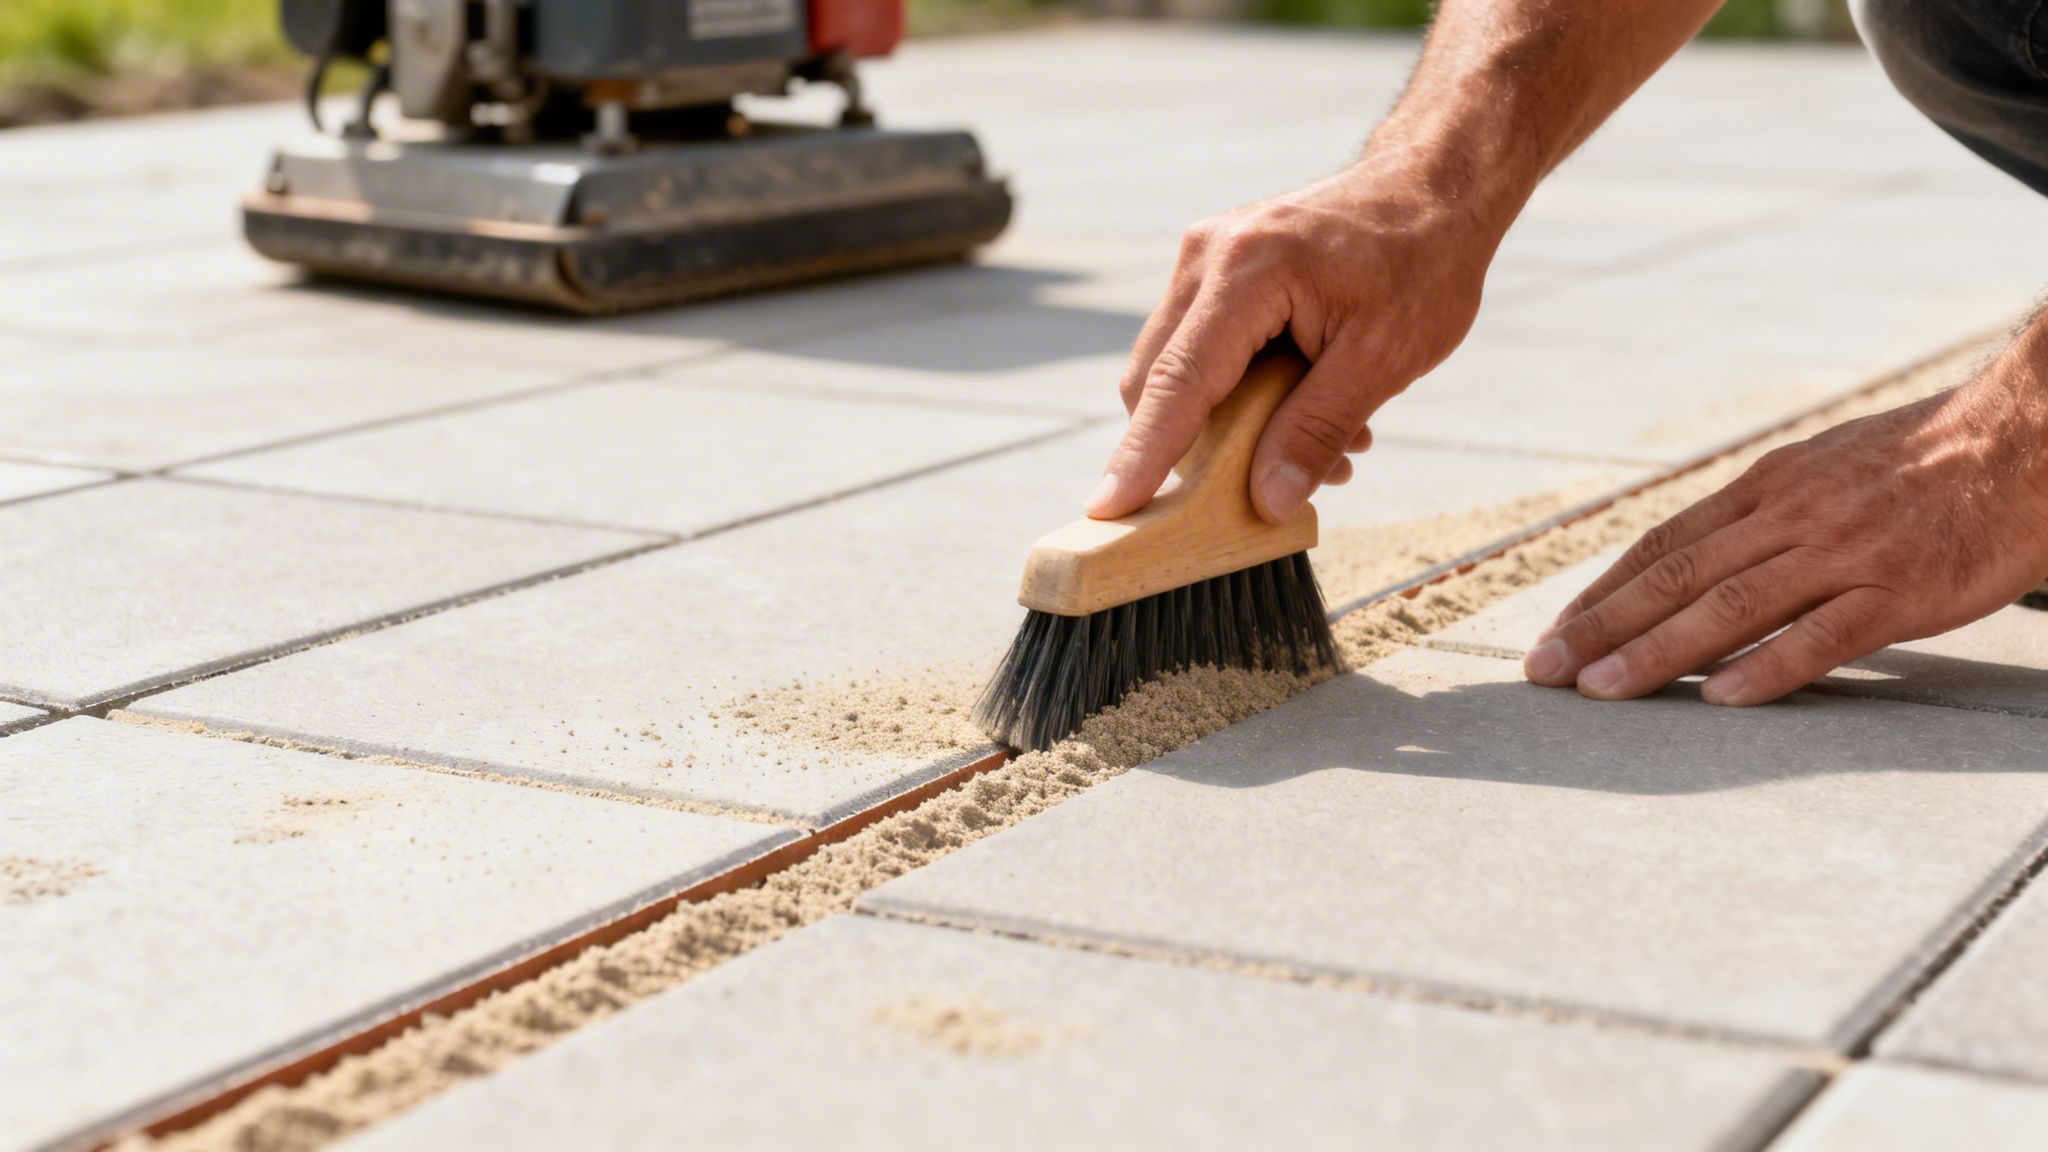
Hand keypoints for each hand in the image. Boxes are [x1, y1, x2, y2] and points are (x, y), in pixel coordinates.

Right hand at [1087, 164, 1501, 523]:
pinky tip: (1307, 407)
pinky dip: (1240, 393)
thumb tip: (1267, 502)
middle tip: (1265, 494)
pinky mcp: (1216, 269)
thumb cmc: (1422, 261)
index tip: (1109, 510)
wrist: (1434, 184)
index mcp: (1248, 271)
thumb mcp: (1384, 358)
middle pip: (1157, 380)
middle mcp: (1208, 256)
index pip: (1178, 381)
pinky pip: (1203, 348)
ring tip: (1327, 447)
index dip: (1143, 454)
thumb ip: (1318, 429)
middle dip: (1194, 450)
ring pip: (1177, 369)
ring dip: (1228, 425)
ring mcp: (1206, 258)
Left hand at [1525, 340, 2047, 705]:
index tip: (1555, 633)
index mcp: (1769, 485)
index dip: (1603, 592)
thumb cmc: (1926, 461)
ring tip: (1602, 692)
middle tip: (1543, 673)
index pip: (1664, 544)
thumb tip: (1696, 554)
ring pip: (1732, 607)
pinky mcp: (1904, 591)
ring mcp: (1848, 553)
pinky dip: (1767, 667)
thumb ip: (1761, 511)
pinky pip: (1825, 635)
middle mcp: (1794, 514)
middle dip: (1602, 627)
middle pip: (1678, 577)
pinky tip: (1719, 699)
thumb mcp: (1825, 466)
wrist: (2031, 437)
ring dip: (1657, 653)